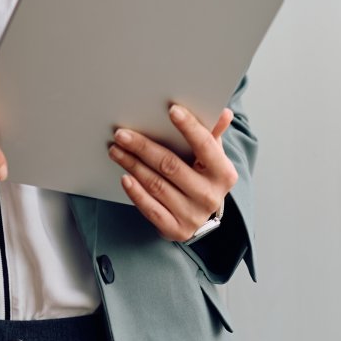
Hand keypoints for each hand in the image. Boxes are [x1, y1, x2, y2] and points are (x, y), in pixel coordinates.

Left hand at [107, 105, 237, 242]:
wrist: (198, 214)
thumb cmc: (203, 176)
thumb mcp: (212, 156)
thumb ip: (213, 134)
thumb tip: (224, 113)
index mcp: (224, 173)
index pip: (206, 145)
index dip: (189, 127)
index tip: (172, 110)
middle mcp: (210, 196)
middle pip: (171, 165)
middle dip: (143, 147)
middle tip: (122, 134)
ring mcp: (193, 216)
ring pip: (156, 185)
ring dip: (133, 165)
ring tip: (116, 150)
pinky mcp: (176, 230)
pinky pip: (151, 210)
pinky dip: (136, 193)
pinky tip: (125, 178)